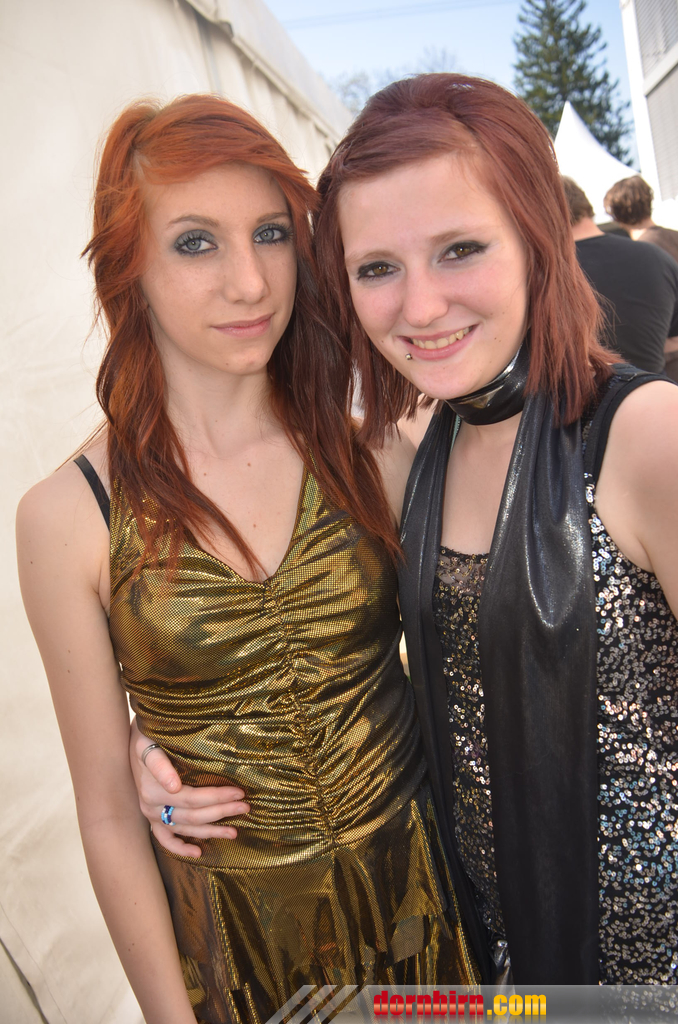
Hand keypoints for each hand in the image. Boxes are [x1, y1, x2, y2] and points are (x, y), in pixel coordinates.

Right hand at [129, 717, 248, 857]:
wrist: (126, 742)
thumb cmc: (144, 737)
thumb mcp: (147, 744)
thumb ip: (159, 764)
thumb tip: (174, 786)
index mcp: (153, 790)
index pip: (193, 798)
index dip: (218, 797)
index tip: (240, 792)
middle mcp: (152, 807)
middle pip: (194, 815)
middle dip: (222, 812)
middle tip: (246, 807)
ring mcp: (151, 815)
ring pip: (185, 829)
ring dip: (211, 831)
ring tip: (234, 831)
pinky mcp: (152, 819)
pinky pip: (165, 839)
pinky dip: (180, 847)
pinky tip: (198, 853)